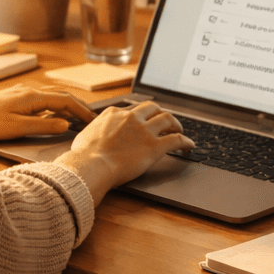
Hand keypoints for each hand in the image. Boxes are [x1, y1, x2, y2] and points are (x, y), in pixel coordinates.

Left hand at [0, 85, 95, 140]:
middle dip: (78, 107)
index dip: (82, 111)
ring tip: (76, 118)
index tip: (93, 121)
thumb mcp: (18, 128)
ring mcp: (21, 93)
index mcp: (33, 97)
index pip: (66, 101)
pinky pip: (41, 100)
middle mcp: (29, 91)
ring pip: (51, 97)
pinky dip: (53, 107)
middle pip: (61, 96)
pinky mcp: (14, 98)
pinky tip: (52, 116)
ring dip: (66, 106)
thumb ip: (43, 126)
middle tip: (90, 119)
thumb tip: (65, 124)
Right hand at [58, 102, 194, 203]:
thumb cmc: (84, 155)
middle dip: (160, 113)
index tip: (143, 121)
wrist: (92, 165)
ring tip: (179, 130)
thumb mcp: (85, 135)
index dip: (140, 115)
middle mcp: (131, 118)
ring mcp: (144, 131)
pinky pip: (176, 139)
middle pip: (153, 107)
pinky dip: (185, 141)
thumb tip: (91, 135)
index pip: (132, 109)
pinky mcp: (154, 146)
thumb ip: (94, 131)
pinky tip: (189, 145)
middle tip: (165, 121)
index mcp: (114, 114)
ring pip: (167, 118)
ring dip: (176, 123)